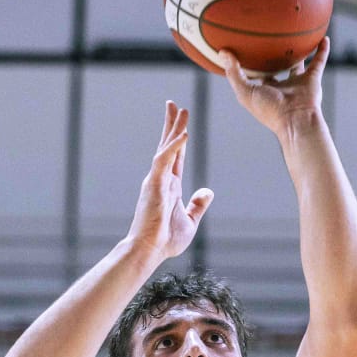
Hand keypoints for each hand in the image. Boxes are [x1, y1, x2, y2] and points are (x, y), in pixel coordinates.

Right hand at [125, 101, 213, 261]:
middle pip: (168, 145)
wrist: (149, 251)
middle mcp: (162, 178)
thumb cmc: (165, 239)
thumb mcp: (190, 220)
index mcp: (170, 185)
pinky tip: (184, 134)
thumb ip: (198, 205)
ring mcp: (157, 180)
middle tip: (175, 105)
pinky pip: (165, 160)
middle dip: (172, 124)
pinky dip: (174, 146)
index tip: (182, 123)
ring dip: (173, 128)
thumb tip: (208, 191)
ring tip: (179, 110)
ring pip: (166, 147)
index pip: (175, 156)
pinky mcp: (154, 184)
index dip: (178, 138)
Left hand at [219, 36, 330, 135]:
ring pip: (298, 63)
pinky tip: (323, 37)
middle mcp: (282, 86)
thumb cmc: (268, 110)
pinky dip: (322, 50)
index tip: (243, 50)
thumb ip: (234, 73)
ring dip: (299, 51)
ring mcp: (298, 82)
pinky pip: (319, 61)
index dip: (250, 65)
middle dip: (272, 57)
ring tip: (298, 36)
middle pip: (277, 67)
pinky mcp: (312, 79)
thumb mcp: (245, 92)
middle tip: (269, 40)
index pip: (256, 75)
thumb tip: (222, 52)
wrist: (295, 120)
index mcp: (265, 90)